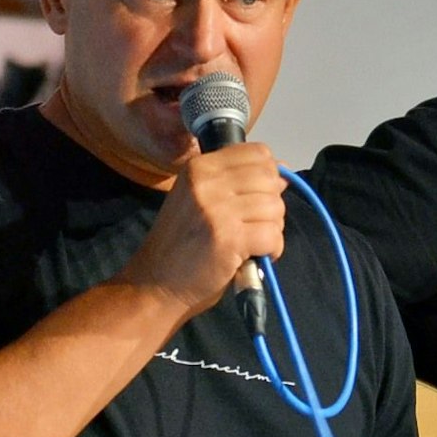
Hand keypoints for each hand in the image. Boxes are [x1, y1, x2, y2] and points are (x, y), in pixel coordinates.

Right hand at [114, 144, 284, 315]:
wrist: (154, 284)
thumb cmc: (181, 244)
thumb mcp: (200, 200)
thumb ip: (236, 183)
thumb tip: (281, 172)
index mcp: (199, 167)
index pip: (258, 153)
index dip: (269, 176)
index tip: (258, 198)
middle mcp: (207, 181)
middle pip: (270, 179)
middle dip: (272, 205)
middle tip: (255, 226)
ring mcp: (217, 209)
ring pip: (275, 207)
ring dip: (273, 229)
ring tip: (252, 243)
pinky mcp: (229, 238)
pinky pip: (273, 235)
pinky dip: (273, 249)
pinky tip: (255, 256)